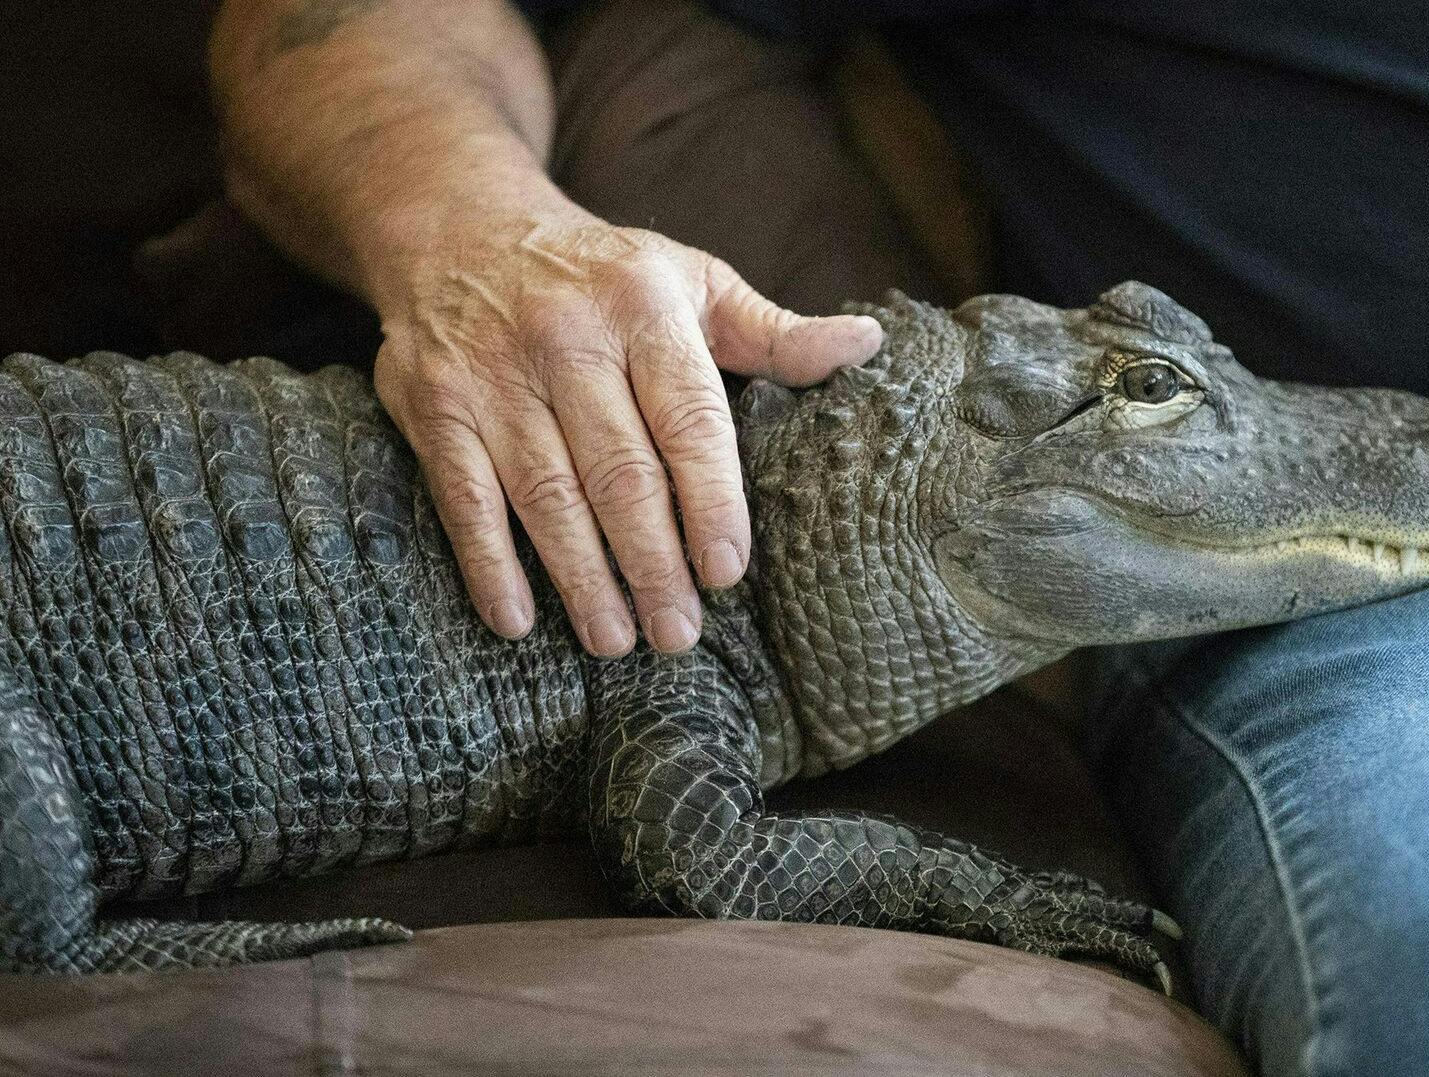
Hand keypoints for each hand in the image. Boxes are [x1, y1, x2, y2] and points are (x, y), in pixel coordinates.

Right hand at [369, 202, 880, 655]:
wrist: (459, 225)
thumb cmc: (602, 275)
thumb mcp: (692, 281)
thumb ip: (774, 331)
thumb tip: (867, 344)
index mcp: (643, 308)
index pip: (687, 418)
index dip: (710, 500)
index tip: (727, 571)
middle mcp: (565, 339)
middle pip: (619, 473)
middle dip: (653, 563)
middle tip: (680, 634)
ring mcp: (492, 375)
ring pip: (547, 497)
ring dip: (583, 580)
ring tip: (618, 641)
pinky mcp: (432, 406)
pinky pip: (464, 500)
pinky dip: (490, 565)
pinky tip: (519, 620)